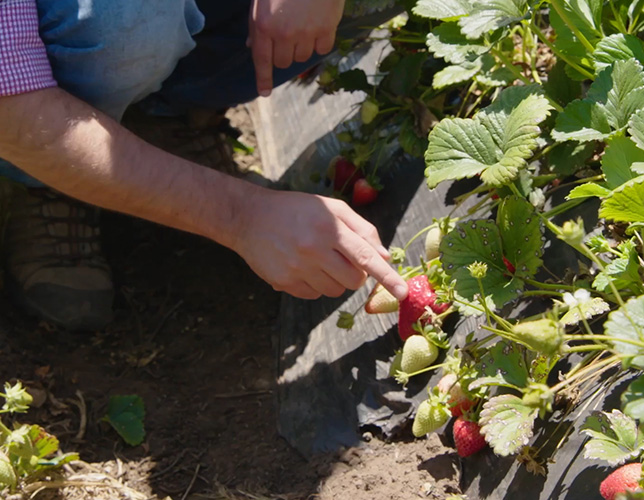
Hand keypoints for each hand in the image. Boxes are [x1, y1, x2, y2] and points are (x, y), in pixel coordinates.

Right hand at [232, 188, 407, 300]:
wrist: (250, 217)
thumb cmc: (297, 209)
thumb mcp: (332, 208)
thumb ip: (362, 229)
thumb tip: (384, 255)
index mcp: (329, 228)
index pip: (366, 258)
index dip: (387, 276)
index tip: (403, 292)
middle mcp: (313, 250)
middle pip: (353, 280)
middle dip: (356, 275)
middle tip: (343, 259)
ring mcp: (297, 268)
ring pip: (334, 291)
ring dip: (335, 280)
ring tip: (318, 259)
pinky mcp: (283, 282)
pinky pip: (313, 295)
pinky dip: (315, 285)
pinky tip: (302, 266)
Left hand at [248, 0, 344, 95]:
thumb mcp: (262, 0)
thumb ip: (256, 24)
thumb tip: (252, 46)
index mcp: (263, 24)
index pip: (261, 59)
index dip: (263, 78)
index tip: (265, 92)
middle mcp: (283, 33)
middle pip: (284, 62)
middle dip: (285, 53)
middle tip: (290, 34)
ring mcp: (306, 32)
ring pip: (303, 57)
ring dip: (303, 46)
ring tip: (304, 23)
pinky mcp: (326, 29)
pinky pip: (322, 49)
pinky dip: (320, 41)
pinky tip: (319, 24)